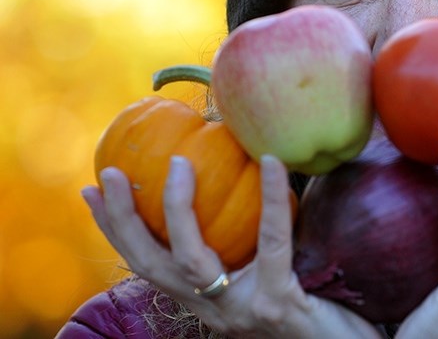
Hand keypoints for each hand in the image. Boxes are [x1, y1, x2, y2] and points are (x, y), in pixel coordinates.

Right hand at [82, 156, 381, 338]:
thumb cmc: (310, 307)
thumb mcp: (266, 276)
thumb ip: (244, 242)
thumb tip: (241, 171)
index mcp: (204, 301)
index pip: (147, 265)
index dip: (115, 230)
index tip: (93, 191)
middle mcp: (214, 309)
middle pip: (151, 265)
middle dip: (123, 220)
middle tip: (110, 173)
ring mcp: (243, 308)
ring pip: (192, 260)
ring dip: (178, 210)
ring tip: (179, 163)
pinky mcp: (278, 301)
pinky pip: (273, 241)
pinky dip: (270, 198)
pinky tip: (271, 161)